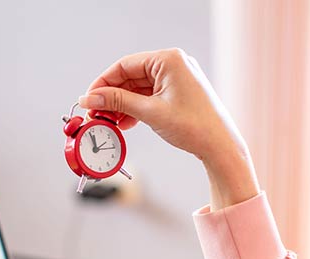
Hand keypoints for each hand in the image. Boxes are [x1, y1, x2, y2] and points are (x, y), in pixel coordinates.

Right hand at [79, 48, 258, 209]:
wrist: (220, 147)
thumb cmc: (194, 126)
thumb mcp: (150, 112)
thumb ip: (117, 102)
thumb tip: (91, 97)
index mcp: (169, 60)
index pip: (125, 65)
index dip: (103, 82)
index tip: (88, 98)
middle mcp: (174, 64)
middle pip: (130, 76)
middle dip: (112, 96)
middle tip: (96, 113)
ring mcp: (177, 78)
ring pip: (138, 88)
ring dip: (122, 105)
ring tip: (109, 121)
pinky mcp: (178, 93)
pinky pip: (149, 96)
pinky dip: (136, 109)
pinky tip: (124, 123)